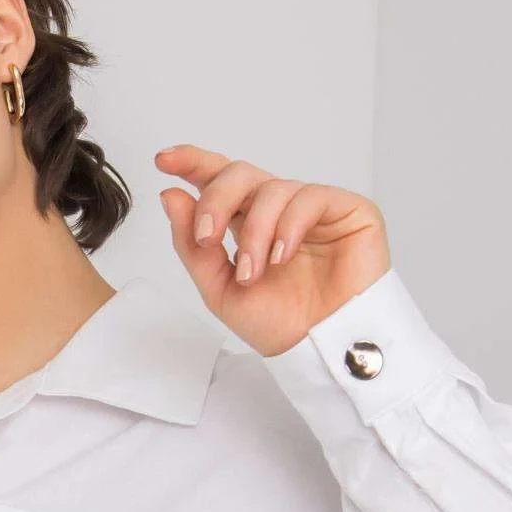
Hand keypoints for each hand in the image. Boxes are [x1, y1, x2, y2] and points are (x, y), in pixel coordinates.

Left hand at [156, 147, 390, 356]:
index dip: (193, 163)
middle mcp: (279, 210)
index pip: (219, 180)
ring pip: (272, 188)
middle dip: (216, 200)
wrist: (319, 351)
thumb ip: (192, 246)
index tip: (164, 160)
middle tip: (206, 238)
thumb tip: (171, 196)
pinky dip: (289, 226)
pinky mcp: (347, 210)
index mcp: (247, 223)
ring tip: (253, 272)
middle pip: (240, 174)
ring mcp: (313, 208)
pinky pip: (310, 197)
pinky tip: (282, 256)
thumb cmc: (278, 324)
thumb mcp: (219, 289)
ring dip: (254, 232)